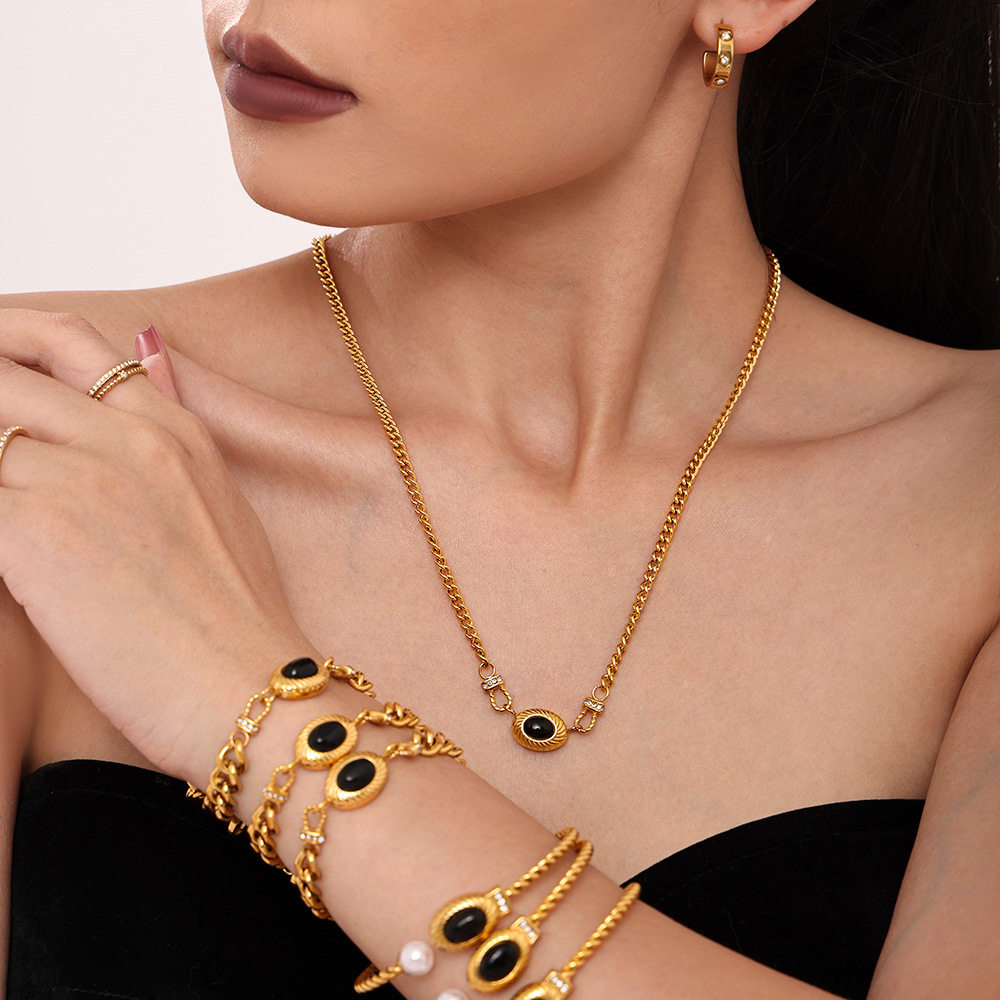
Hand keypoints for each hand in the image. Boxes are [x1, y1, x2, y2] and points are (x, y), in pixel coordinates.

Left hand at [0, 309, 311, 776]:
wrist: (252, 691)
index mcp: (175, 431)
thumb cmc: (240, 620)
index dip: (10, 339)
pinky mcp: (35, 535)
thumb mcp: (222, 504)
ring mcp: (83, 480)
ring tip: (8, 516)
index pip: (71, 341)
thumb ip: (173, 428)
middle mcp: (130, 439)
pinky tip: (2, 555)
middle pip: (4, 373)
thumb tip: (149, 348)